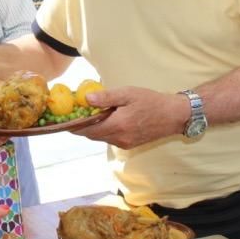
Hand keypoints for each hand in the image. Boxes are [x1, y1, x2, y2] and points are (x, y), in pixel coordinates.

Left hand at [74, 87, 188, 148]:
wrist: (174, 116)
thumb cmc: (151, 101)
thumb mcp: (128, 94)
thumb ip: (106, 97)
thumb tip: (86, 99)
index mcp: (117, 125)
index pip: (88, 130)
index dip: (75, 127)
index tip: (64, 122)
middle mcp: (119, 138)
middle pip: (93, 136)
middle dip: (83, 128)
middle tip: (75, 116)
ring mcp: (125, 143)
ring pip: (102, 138)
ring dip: (94, 129)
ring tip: (90, 116)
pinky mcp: (130, 145)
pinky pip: (111, 139)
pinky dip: (105, 131)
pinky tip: (107, 120)